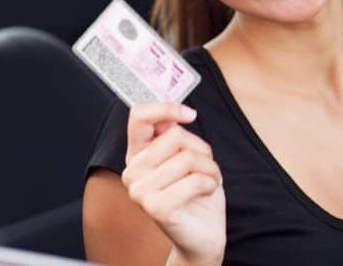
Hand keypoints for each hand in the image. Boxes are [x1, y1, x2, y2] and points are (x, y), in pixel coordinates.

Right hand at [122, 102, 224, 264]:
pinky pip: (195, 180)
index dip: (166, 108)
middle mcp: (132, 171)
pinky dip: (210, 183)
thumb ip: (175, 135)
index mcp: (137, 154)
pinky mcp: (154, 207)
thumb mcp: (187, 156)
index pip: (139, 116)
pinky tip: (206, 192)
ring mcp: (139, 190)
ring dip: (210, 168)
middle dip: (202, 149)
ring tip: (208, 181)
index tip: (191, 114)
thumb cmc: (196, 192)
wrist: (201, 234)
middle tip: (205, 166)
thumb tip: (175, 114)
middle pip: (175, 136)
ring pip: (188, 158)